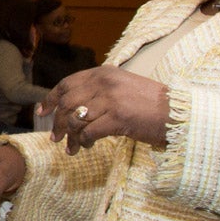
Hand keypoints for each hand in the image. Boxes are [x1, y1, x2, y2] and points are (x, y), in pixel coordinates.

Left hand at [42, 65, 172, 151]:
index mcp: (105, 72)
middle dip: (58, 123)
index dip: (51, 99)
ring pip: (76, 119)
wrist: (177, 113)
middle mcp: (105, 82)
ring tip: (73, 148)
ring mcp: (111, 99)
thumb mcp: (123, 87)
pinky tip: (88, 147)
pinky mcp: (117, 118)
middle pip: (67, 103)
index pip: (67, 83)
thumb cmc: (152, 105)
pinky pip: (88, 132)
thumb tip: (75, 109)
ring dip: (71, 137)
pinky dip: (84, 142)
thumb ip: (100, 92)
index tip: (42, 112)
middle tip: (55, 138)